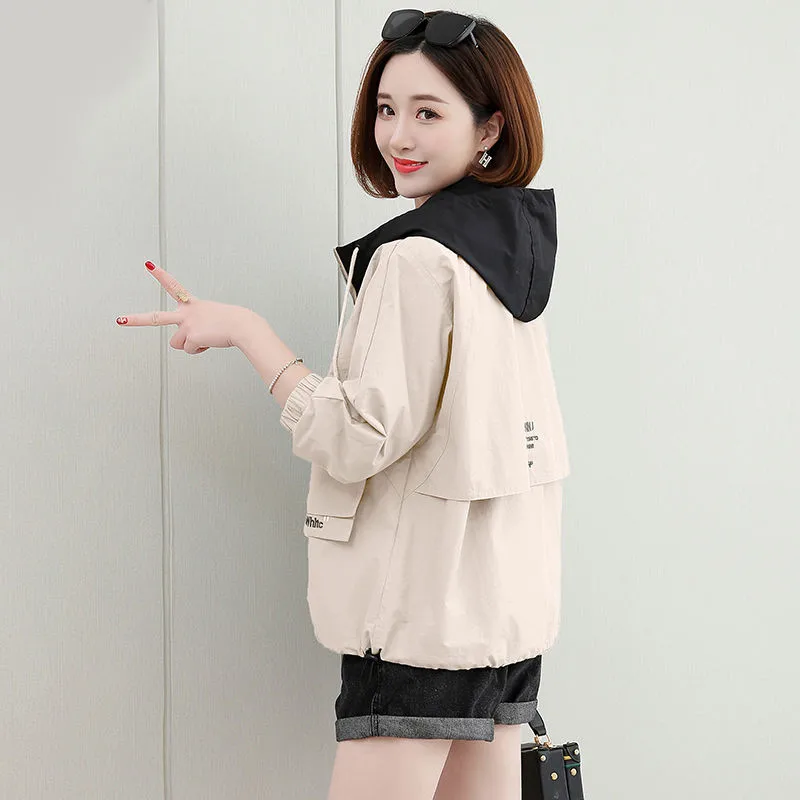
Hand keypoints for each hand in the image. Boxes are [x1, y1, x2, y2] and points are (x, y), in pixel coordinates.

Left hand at [116, 261, 252, 353]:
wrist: (242, 325)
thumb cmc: (232, 322)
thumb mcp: (212, 318)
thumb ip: (197, 325)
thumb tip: (190, 341)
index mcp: (192, 304)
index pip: (174, 286)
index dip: (160, 276)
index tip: (149, 265)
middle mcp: (186, 313)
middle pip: (155, 318)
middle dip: (136, 320)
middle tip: (120, 321)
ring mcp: (186, 325)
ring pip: (176, 343)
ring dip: (190, 344)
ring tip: (205, 338)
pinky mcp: (190, 337)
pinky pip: (189, 350)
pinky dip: (199, 349)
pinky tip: (209, 342)